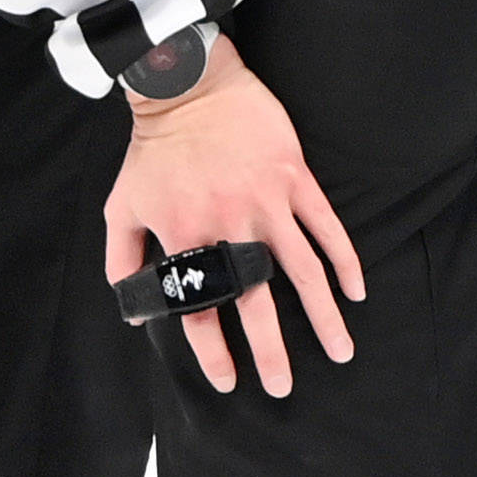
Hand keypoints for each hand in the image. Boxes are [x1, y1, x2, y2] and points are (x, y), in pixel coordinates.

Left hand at [103, 32, 361, 396]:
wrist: (187, 88)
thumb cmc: (151, 152)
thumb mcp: (121, 208)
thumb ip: (123, 261)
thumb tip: (134, 309)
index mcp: (184, 238)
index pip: (199, 310)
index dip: (213, 351)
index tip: (227, 382)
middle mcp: (228, 227)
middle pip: (254, 303)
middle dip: (271, 351)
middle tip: (284, 388)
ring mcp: (267, 202)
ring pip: (303, 272)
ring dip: (323, 317)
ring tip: (341, 352)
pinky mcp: (294, 178)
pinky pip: (326, 227)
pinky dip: (344, 261)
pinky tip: (356, 293)